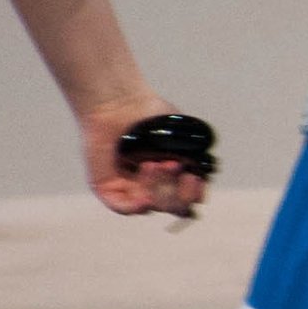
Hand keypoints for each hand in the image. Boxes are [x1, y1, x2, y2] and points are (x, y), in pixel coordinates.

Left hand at [79, 96, 209, 220]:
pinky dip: (136, 207)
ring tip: (152, 163)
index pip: (190, 199)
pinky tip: (144, 198)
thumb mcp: (179, 134)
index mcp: (175, 177)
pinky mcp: (108, 187)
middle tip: (173, 165)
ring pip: (153, 205)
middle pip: (174, 207)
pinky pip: (123, 207)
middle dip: (177, 192)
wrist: (120, 101)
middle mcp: (156, 186)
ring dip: (158, 188)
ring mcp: (132, 188)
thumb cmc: (150, 114)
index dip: (194, 194)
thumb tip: (199, 175)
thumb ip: (192, 155)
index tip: (194, 178)